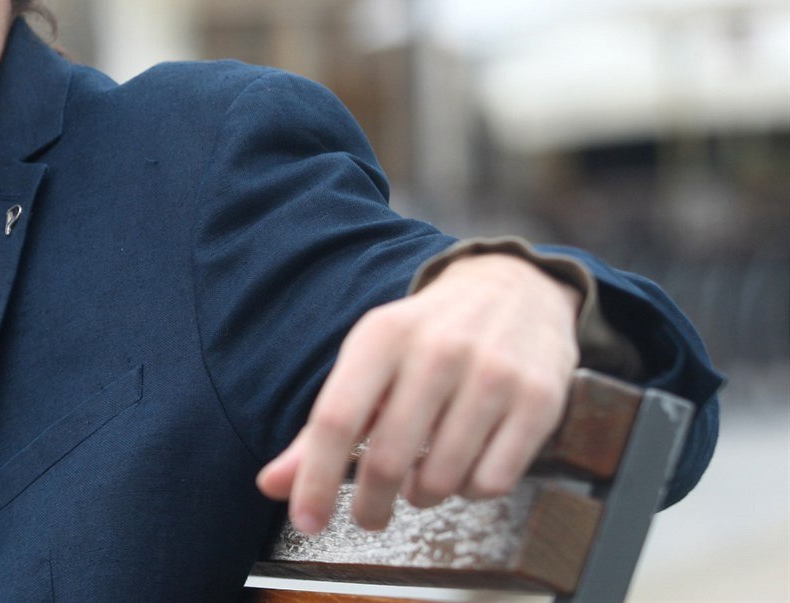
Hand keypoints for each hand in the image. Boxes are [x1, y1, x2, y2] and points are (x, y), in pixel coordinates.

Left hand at [255, 253, 580, 532]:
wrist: (514, 289)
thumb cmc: (426, 336)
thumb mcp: (368, 362)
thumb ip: (321, 428)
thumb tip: (271, 485)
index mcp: (382, 335)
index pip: (337, 418)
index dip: (315, 478)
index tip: (306, 520)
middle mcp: (437, 350)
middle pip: (388, 459)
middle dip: (371, 505)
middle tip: (368, 515)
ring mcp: (492, 374)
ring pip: (442, 480)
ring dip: (423, 496)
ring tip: (421, 478)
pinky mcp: (538, 400)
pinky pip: (492, 483)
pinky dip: (470, 491)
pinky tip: (464, 466)